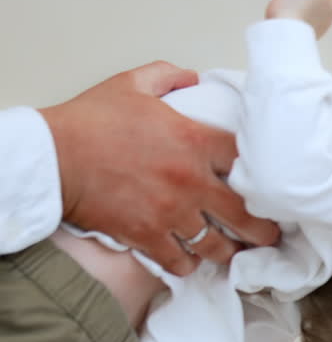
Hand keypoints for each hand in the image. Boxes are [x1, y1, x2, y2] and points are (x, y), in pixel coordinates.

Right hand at [39, 61, 280, 275]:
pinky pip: (181, 262)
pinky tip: (189, 259)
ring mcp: (171, 212)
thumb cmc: (89, 121)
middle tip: (267, 235)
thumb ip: (167, 77)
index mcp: (195, 141)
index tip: (269, 188)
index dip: (264, 176)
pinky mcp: (148, 235)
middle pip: (247, 216)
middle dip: (262, 230)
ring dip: (225, 251)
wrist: (51, 156)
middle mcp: (191, 180)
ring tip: (230, 252)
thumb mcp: (132, 85)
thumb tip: (191, 77)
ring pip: (217, 246)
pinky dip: (187, 264)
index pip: (250, 162)